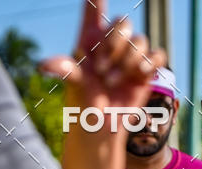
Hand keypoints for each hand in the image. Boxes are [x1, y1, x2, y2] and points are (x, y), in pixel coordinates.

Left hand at [41, 0, 165, 121]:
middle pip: (123, 22)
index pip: (94, 7)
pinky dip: (151, 62)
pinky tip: (140, 73)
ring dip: (127, 62)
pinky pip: (158, 55)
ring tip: (113, 82)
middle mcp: (112, 43)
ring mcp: (130, 56)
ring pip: (139, 41)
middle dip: (114, 44)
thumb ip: (64, 68)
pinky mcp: (145, 70)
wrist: (100, 125)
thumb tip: (43, 66)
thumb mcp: (73, 83)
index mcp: (92, 37)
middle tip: (101, 70)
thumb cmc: (83, 102)